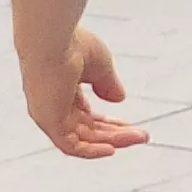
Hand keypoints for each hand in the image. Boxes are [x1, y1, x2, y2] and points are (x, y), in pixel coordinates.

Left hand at [21, 25, 145, 156]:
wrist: (52, 40)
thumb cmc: (71, 44)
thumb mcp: (100, 66)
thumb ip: (108, 83)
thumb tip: (118, 99)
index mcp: (61, 91)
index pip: (87, 116)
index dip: (110, 123)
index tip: (132, 125)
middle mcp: (52, 105)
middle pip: (88, 130)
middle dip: (116, 134)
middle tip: (142, 136)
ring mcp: (49, 114)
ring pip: (83, 139)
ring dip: (111, 141)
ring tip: (138, 138)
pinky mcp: (48, 122)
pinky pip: (70, 146)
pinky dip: (91, 151)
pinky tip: (112, 150)